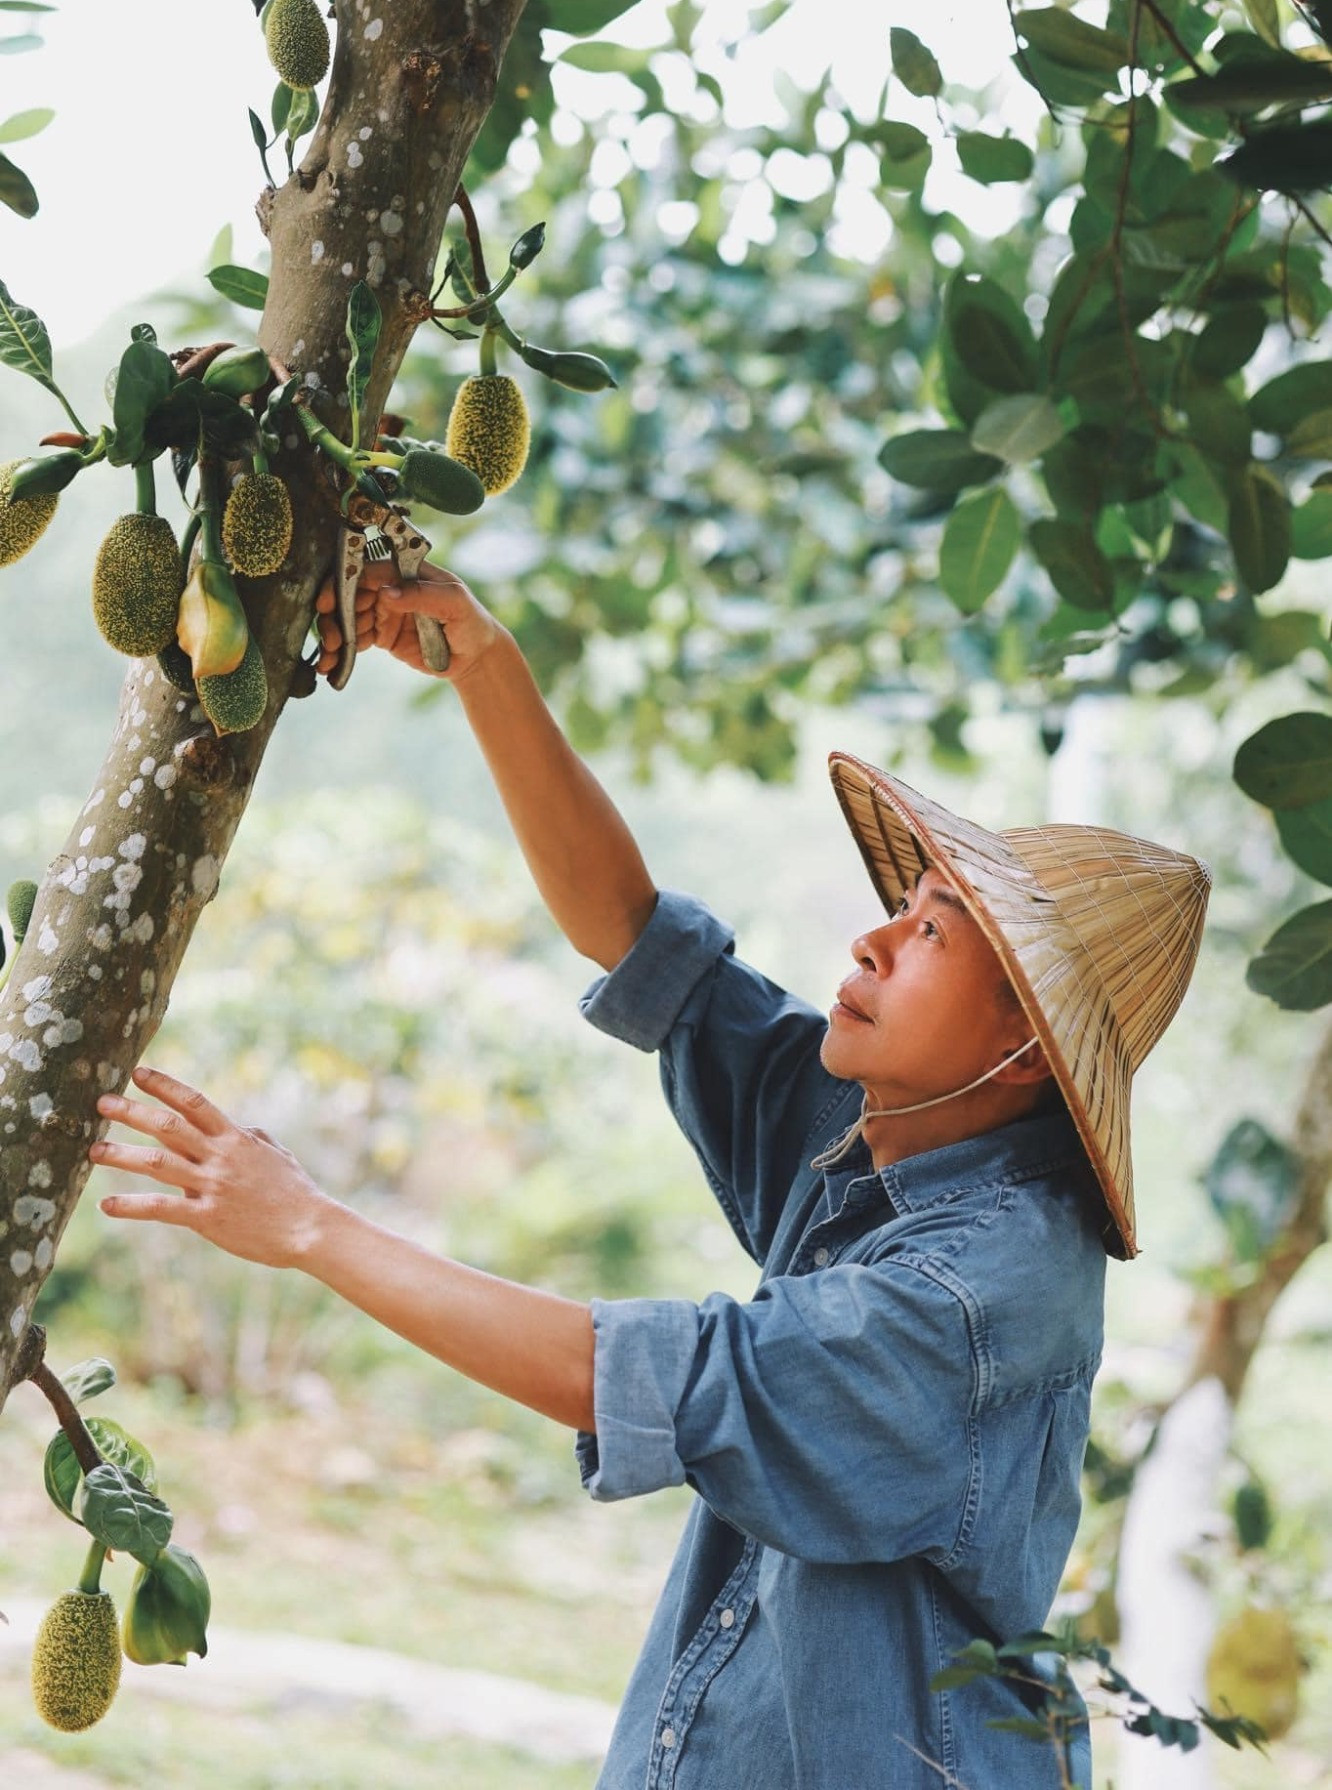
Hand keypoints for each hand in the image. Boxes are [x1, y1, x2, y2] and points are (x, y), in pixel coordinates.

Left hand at [91, 1065, 338, 1269]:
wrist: (310, 1228)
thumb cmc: (295, 1191)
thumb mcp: (275, 1153)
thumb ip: (250, 1136)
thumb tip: (237, 1125)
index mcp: (236, 1138)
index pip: (194, 1103)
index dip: (164, 1086)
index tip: (138, 1074)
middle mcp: (220, 1157)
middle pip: (169, 1127)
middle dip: (133, 1113)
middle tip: (101, 1103)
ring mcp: (212, 1186)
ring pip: (159, 1165)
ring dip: (122, 1155)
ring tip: (93, 1150)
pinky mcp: (207, 1217)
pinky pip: (162, 1209)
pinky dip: (132, 1207)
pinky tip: (107, 1205)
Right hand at [313, 557, 506, 683]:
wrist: (475, 657)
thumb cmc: (471, 621)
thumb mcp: (455, 602)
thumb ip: (422, 595)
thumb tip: (387, 591)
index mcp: (406, 573)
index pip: (368, 571)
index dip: (344, 583)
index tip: (328, 601)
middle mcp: (391, 589)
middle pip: (349, 595)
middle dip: (334, 615)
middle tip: (331, 637)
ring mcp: (383, 613)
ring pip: (348, 619)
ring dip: (334, 636)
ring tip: (329, 656)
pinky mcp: (381, 636)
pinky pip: (356, 640)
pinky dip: (342, 652)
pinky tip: (333, 665)